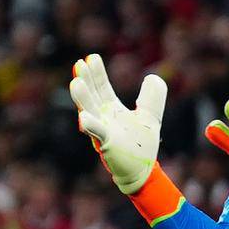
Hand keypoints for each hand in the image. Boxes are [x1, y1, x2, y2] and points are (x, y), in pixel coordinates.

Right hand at [68, 53, 167, 194]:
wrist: (143, 171)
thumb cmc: (142, 145)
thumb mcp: (151, 116)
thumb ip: (152, 97)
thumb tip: (152, 77)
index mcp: (112, 110)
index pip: (102, 88)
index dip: (96, 73)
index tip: (91, 57)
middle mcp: (104, 118)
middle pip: (92, 95)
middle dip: (86, 80)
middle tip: (80, 64)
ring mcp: (103, 131)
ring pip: (89, 111)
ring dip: (82, 98)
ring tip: (75, 82)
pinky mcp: (107, 144)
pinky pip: (97, 134)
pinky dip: (90, 126)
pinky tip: (84, 118)